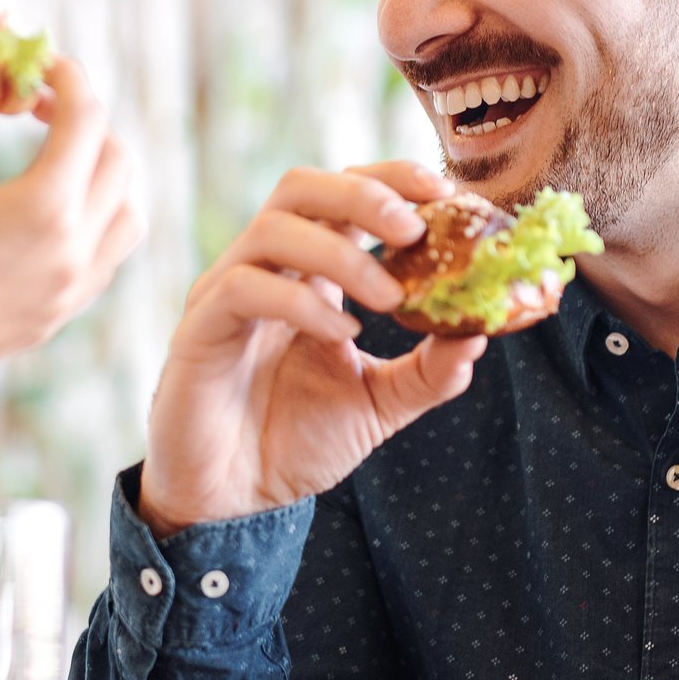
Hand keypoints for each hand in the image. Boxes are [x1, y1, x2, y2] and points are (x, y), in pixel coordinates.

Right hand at [0, 55, 142, 408]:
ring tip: (56, 157)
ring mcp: (72, 291)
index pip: (87, 118)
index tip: (41, 65)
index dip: (67, 77)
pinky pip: (106, 256)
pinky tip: (47, 210)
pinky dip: (94, 220)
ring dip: (104, 174)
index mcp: (44, 208)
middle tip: (39, 107)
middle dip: (85, 121)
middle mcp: (73, 251)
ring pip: (128, 214)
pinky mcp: (59, 316)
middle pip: (118, 161)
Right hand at [139, 163, 543, 536]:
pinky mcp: (198, 329)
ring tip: (390, 298)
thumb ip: (427, 372)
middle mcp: (263, 268)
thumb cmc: (297, 442)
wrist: (236, 499)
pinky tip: (342, 335)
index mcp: (307, 272)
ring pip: (273, 228)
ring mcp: (225, 293)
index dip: (390, 179)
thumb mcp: (379, 404)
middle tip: (416, 229)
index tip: (444, 193)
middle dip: (364, 195)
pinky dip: (300, 302)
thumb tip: (480, 336)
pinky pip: (244, 288)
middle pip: (302, 188)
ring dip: (341, 253)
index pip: (342, 193)